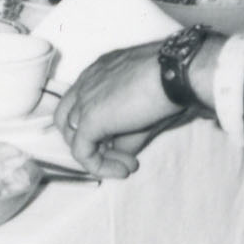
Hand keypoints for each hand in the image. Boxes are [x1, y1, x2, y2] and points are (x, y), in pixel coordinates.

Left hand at [53, 41, 190, 177]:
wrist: (175, 73)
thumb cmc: (169, 83)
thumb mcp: (144, 109)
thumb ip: (126, 133)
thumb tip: (120, 154)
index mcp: (97, 73)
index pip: (80, 104)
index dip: (96, 127)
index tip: (121, 142)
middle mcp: (85, 82)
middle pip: (69, 119)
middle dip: (91, 142)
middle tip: (121, 155)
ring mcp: (83, 99)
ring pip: (73, 136)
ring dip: (97, 156)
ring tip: (127, 165)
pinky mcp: (89, 119)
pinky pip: (82, 151)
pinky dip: (99, 166)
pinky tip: (123, 170)